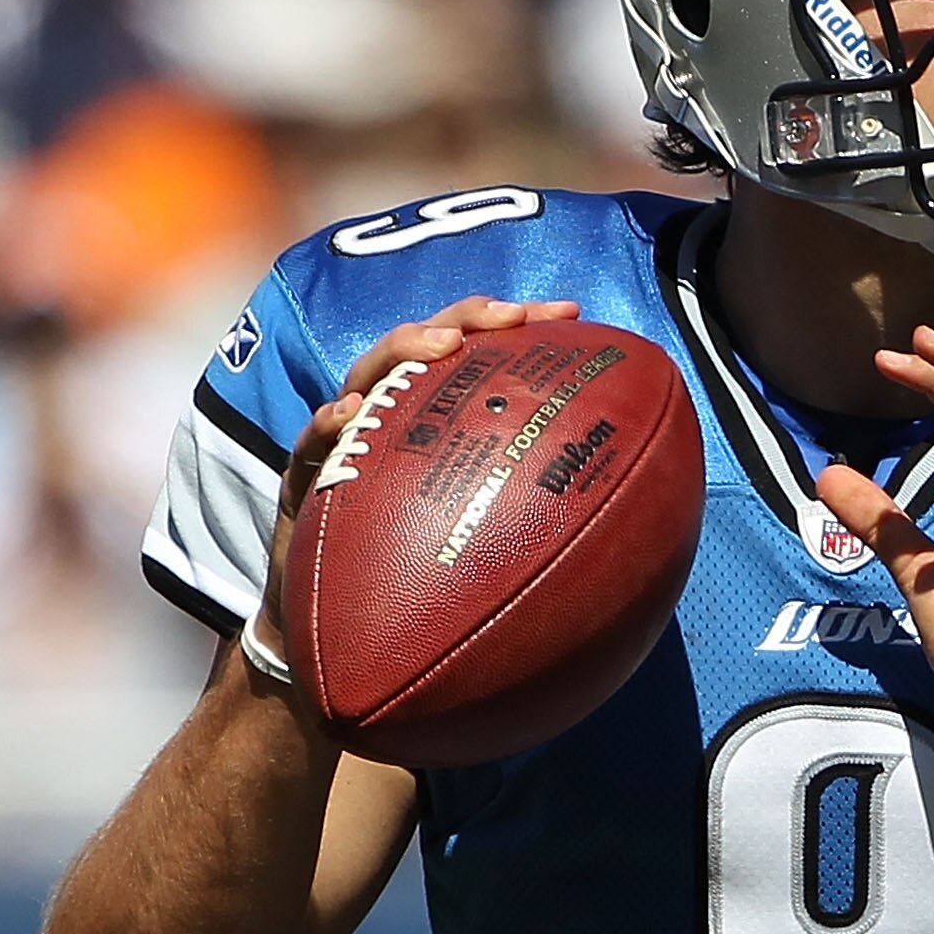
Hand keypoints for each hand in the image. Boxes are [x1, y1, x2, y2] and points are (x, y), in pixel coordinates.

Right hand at [255, 295, 580, 654]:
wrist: (341, 619)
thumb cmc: (418, 565)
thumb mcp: (484, 526)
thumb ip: (534, 503)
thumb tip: (625, 507)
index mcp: (436, 412)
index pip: (478, 349)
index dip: (520, 322)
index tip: (569, 314)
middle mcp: (392, 412)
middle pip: (425, 342)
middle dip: (467, 318)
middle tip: (507, 318)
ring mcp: (347, 438)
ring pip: (367, 372)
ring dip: (403, 350)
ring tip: (440, 346)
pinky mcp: (307, 474)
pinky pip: (311, 442)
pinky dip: (328, 423)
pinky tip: (348, 416)